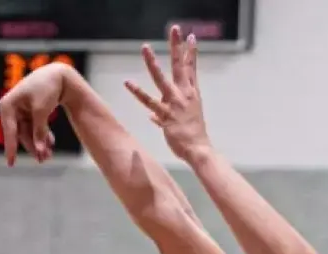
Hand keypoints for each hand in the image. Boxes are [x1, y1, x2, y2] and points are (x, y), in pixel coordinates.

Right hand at [0, 63, 73, 164]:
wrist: (58, 75)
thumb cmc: (46, 88)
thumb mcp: (41, 111)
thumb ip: (39, 132)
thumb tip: (39, 151)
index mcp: (7, 105)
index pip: (9, 131)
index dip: (11, 148)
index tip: (11, 163)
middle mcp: (11, 108)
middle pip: (20, 134)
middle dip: (32, 147)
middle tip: (43, 160)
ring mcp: (21, 110)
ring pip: (28, 133)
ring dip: (39, 143)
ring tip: (49, 156)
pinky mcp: (30, 112)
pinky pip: (34, 128)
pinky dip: (43, 135)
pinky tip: (51, 144)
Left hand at [126, 25, 213, 163]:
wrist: (199, 150)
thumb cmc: (193, 136)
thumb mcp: (184, 121)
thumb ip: (165, 115)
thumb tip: (152, 116)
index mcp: (192, 94)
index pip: (191, 69)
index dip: (191, 52)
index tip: (191, 37)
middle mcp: (185, 95)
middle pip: (180, 65)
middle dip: (177, 46)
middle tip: (175, 29)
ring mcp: (175, 103)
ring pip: (161, 79)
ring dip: (152, 62)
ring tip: (145, 48)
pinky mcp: (166, 115)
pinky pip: (149, 101)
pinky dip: (138, 92)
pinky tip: (128, 82)